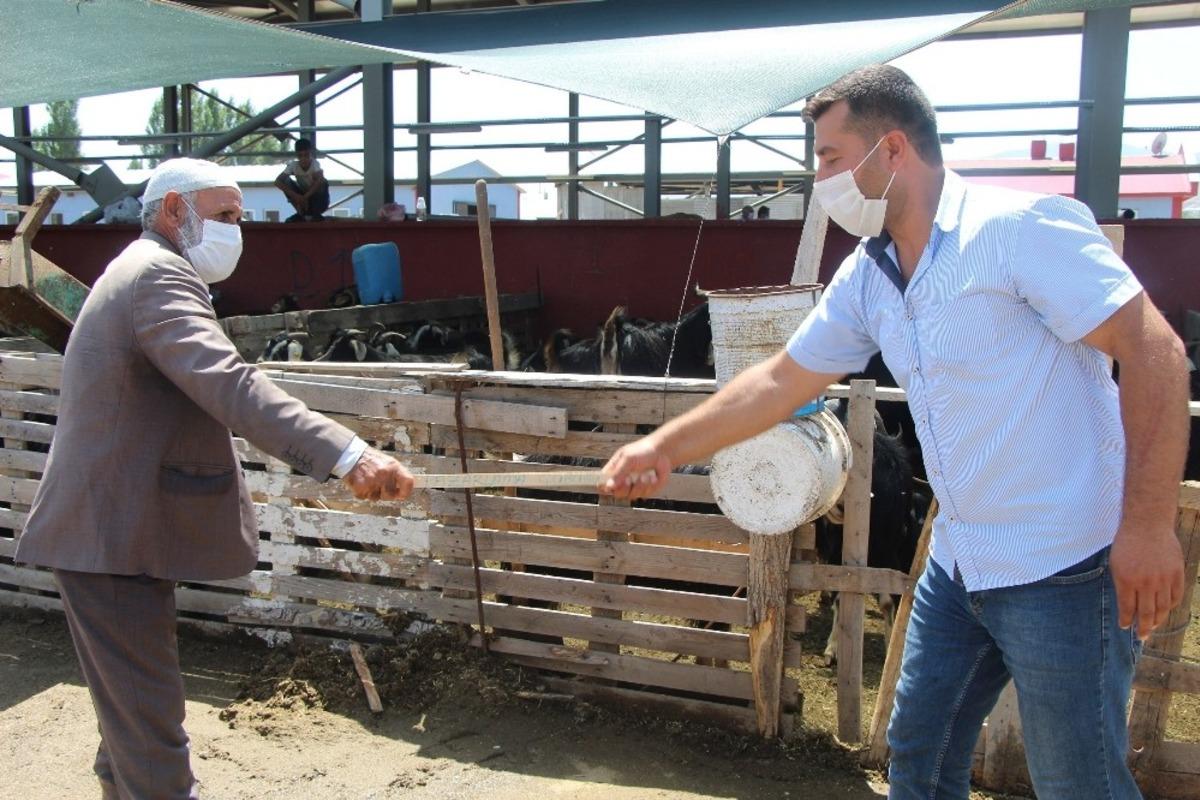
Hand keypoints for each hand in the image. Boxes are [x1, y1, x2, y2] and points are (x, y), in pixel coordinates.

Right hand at [343, 447, 413, 500]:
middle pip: (391, 495)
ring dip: (373, 493)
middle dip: (386, 494)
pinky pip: (365, 497)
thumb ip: (397, 475)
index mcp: (394, 467)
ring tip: (369, 481)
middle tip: (379, 486)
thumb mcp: (388, 463)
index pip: (408, 482)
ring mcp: (373, 481)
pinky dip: (363, 493)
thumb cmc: (372, 460)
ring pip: (377, 498)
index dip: (406, 491)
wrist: (352, 456)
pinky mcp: (361, 487)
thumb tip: (404, 490)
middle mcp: (384, 474)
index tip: (402, 495)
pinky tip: (362, 483)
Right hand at [599, 437, 672, 500]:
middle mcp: (622, 481)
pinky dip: (650, 486)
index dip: (605, 487)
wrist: (662, 452)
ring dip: (640, 485)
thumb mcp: (628, 459)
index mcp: (613, 471)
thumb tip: (608, 486)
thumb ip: (618, 473)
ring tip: (646, 475)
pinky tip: (653, 477)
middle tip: (630, 480)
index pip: (602, 484)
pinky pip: (644, 495)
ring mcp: (634, 487)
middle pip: (616, 494)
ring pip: (631, 495)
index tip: (613, 484)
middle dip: (624, 488)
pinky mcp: (645, 490)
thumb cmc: (642, 451)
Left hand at [1110, 524, 1184, 640]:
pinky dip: (1171, 606)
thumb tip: (1126, 605)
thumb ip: (1122, 585)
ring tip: (1152, 627)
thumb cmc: (1127, 543)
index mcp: (1127, 580)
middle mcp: (1146, 583)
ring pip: (1163, 608)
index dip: (1127, 620)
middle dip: (1143, 628)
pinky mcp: (1177, 574)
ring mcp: (1164, 579)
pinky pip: (1175, 596)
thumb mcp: (1115, 564)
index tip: (1125, 627)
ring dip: (1157, 620)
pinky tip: (1165, 611)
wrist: (1148, 525)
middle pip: (1146, 613)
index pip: (1127, 608)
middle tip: (1141, 637)